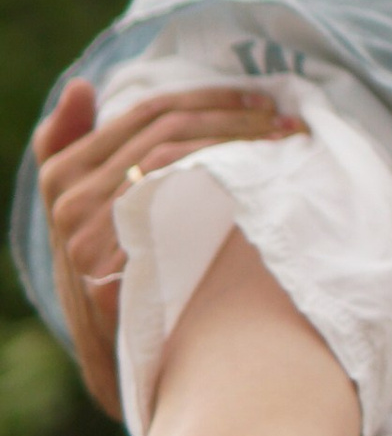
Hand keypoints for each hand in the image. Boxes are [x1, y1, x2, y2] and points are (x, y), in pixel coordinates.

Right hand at [37, 80, 305, 308]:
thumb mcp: (79, 204)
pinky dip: (223, 185)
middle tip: (285, 120)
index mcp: (62, 172)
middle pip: (170, 133)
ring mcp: (90, 237)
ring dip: (239, 144)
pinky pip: (178, 209)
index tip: (260, 99)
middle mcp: (71, 200)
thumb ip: (73, 144)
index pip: (148, 112)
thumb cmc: (108, 265)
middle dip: (235, 118)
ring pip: (177, 161)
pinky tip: (261, 182)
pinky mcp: (113, 272)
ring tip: (285, 143)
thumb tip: (81, 86)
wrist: (112, 349)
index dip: (210, 98)